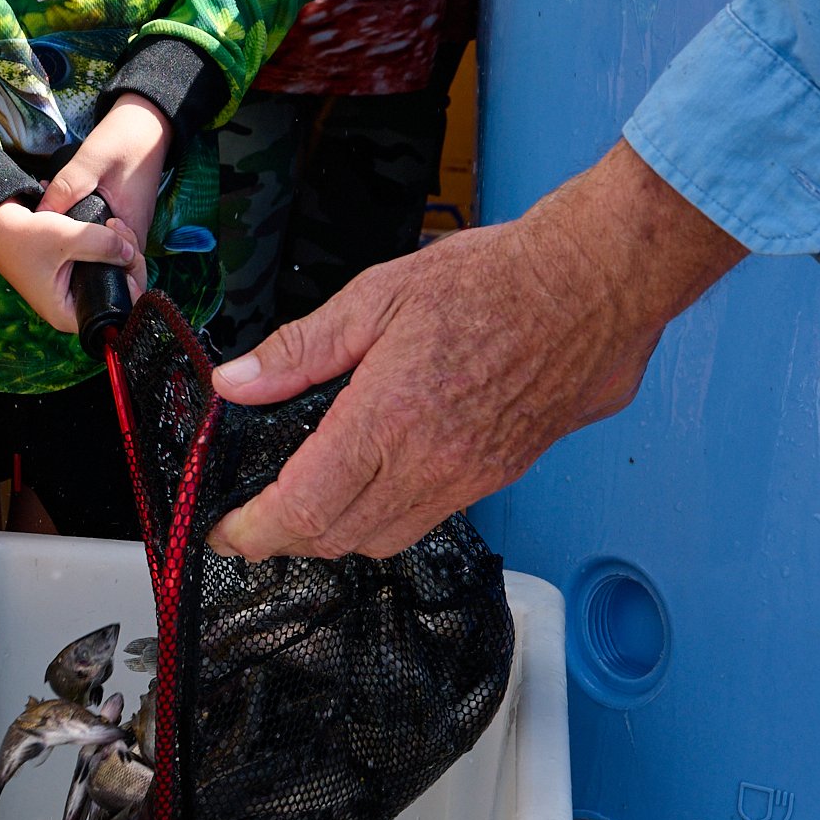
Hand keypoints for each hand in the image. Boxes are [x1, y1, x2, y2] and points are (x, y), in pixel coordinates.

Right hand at [0, 201, 144, 332]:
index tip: (131, 257)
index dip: (131, 286)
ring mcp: (75, 291)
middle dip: (129, 262)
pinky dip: (111, 248)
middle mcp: (73, 307)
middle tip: (122, 232)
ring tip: (116, 225)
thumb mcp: (64, 238)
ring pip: (114, 276)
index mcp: (68, 314)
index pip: (116, 312)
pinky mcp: (75, 275)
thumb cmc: (21, 238)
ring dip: (122, 251)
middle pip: (120, 293)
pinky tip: (112, 229)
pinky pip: (104, 266)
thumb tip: (131, 253)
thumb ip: (102, 244)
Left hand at [36, 93, 173, 260]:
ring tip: (50, 227)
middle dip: (76, 254)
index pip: (112, 268)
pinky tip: (61, 213)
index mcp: (132, 227)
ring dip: (76, 238)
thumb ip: (65, 189)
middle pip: (105, 261)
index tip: (61, 253)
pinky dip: (82, 224)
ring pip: (100, 245)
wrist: (146, 121)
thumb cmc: (125, 139)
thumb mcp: (90, 161)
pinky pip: (101, 230)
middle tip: (47, 240)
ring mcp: (129, 225)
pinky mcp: (122, 216)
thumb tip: (39, 215)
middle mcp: (134, 232)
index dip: (86, 268)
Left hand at [206, 143, 743, 559]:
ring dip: (335, 535)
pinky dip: (385, 519)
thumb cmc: (494, 279)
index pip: (304, 509)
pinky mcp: (499, 477)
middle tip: (254, 519)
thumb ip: (298, 351)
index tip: (225, 531)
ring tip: (305, 505)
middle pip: (337, 539)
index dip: (253, 531)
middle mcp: (432, 464)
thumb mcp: (375, 298)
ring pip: (383, 540)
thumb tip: (236, 383)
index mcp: (390, 419)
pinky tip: (372, 484)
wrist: (594, 283)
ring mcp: (470, 477)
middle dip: (286, 538)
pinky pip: (427, 521)